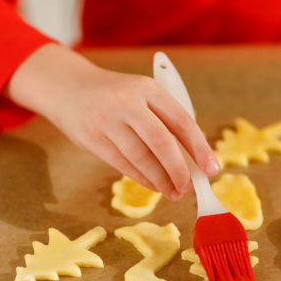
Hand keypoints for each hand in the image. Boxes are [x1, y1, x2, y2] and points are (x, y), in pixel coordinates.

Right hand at [6, 44, 219, 199]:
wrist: (67, 88)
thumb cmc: (116, 96)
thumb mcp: (141, 94)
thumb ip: (165, 119)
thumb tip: (195, 157)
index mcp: (148, 88)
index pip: (181, 121)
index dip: (200, 148)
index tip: (212, 169)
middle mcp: (127, 102)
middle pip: (162, 142)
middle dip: (179, 170)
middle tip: (189, 187)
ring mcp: (107, 121)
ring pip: (141, 158)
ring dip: (160, 180)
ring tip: (174, 192)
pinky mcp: (91, 139)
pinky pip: (122, 164)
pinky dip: (142, 179)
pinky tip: (154, 186)